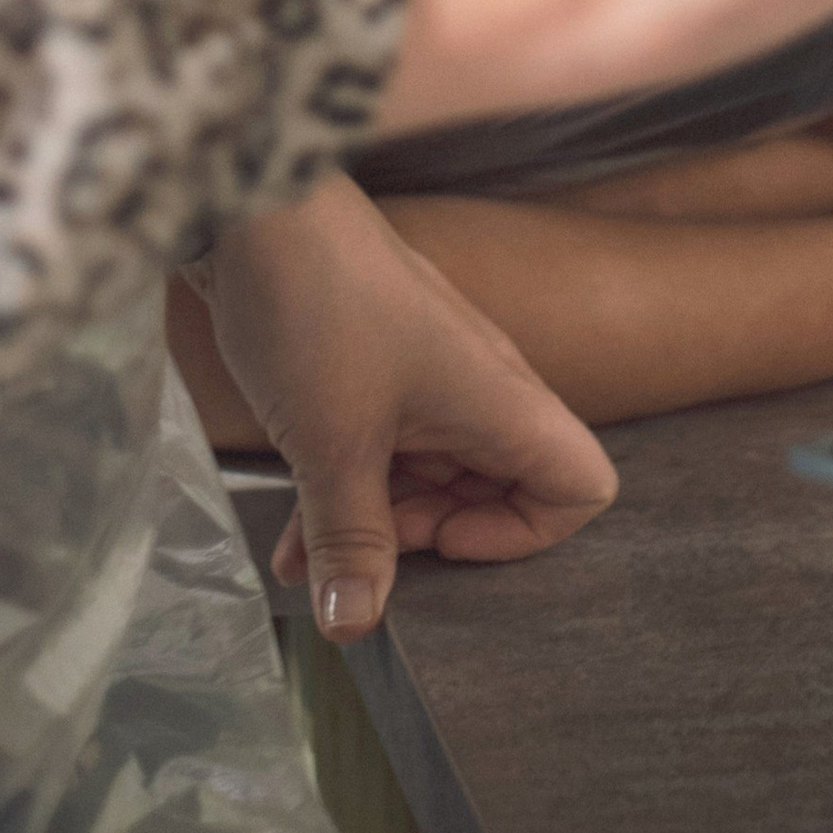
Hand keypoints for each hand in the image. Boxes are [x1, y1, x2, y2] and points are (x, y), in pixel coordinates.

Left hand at [186, 169, 617, 640]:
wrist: (253, 206)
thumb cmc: (317, 308)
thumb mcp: (331, 444)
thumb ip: (350, 540)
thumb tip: (354, 627)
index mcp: (500, 399)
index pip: (580, 486)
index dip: (525, 537)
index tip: (442, 545)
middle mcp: (477, 389)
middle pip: (498, 491)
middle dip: (428, 538)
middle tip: (357, 549)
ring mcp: (423, 376)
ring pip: (428, 477)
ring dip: (371, 525)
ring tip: (302, 560)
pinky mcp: (371, 369)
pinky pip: (378, 451)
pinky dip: (342, 493)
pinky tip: (286, 535)